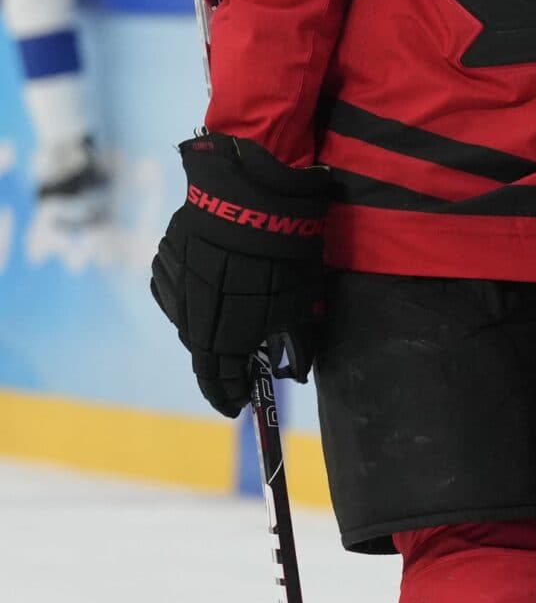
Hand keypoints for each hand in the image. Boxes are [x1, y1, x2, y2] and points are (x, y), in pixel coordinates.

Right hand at [148, 133, 331, 416]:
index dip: (229, 395)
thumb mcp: (303, 304)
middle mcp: (188, 316)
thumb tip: (293, 372)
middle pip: (202, 350)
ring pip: (187, 317)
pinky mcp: (166, 257)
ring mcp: (172, 285)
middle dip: (222, 361)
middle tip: (241, 363)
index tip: (238, 405)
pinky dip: (195, 293)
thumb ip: (297, 345)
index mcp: (220, 336)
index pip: (219, 380)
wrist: (254, 197)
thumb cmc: (286, 257)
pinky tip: (216, 283)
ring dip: (207, 323)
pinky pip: (179, 287)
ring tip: (233, 317)